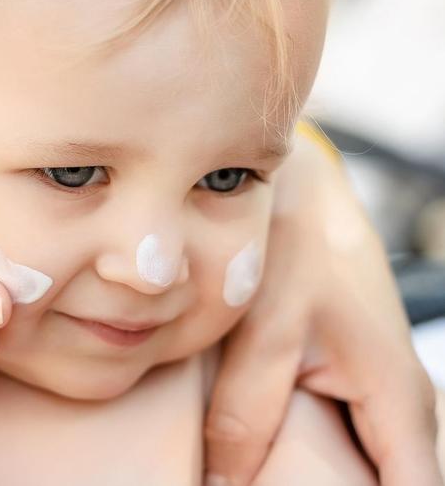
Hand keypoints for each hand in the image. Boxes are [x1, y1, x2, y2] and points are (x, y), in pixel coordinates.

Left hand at [204, 130, 441, 485]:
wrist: (297, 191)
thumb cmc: (292, 246)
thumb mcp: (266, 328)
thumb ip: (245, 413)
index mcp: (398, 402)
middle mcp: (402, 408)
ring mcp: (380, 396)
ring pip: (366, 473)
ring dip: (321, 484)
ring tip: (259, 481)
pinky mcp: (351, 382)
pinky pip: (348, 445)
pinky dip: (311, 464)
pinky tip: (261, 467)